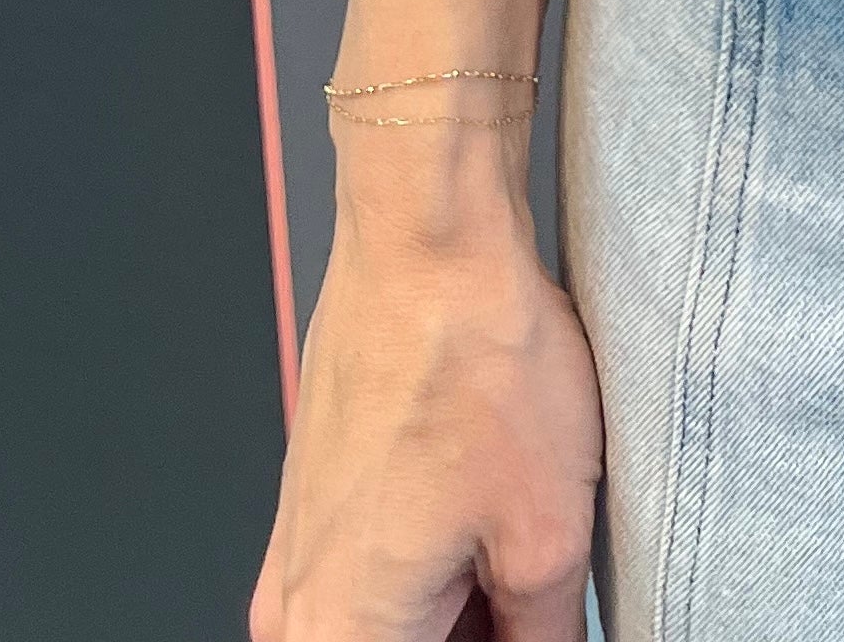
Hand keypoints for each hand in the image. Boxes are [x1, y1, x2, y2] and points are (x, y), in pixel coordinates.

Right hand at [249, 197, 602, 641]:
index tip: (527, 625)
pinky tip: (498, 516)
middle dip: (476, 633)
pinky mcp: (317, 501)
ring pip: (393, 621)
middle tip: (532, 597)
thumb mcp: (546, 535)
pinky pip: (380, 574)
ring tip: (524, 548)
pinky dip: (442, 567)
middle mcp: (296, 605)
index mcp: (340, 632)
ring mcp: (298, 551)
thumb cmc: (471, 358)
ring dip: (461, 609)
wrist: (428, 241)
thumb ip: (543, 634)